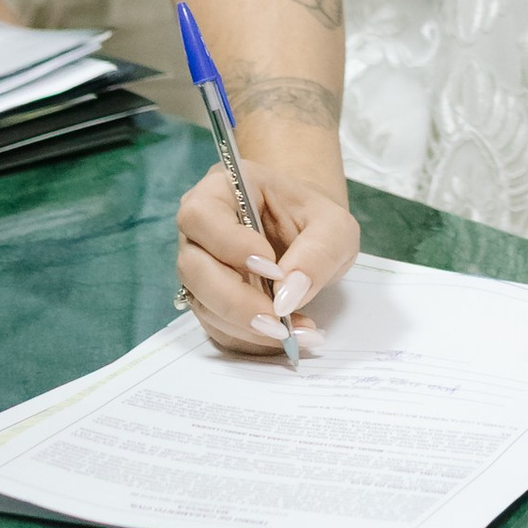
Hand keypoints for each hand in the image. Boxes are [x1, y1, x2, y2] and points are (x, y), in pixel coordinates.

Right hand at [178, 150, 358, 355]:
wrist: (309, 236)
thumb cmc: (315, 219)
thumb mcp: (334, 227)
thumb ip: (317, 253)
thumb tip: (287, 296)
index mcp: (221, 190)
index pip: (201, 215)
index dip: (230, 246)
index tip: (272, 269)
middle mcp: (199, 230)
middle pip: (192, 267)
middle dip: (235, 300)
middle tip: (278, 320)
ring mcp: (199, 267)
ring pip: (201, 302)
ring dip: (244, 325)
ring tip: (293, 332)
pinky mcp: (207, 300)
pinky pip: (215, 325)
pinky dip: (249, 337)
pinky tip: (286, 335)